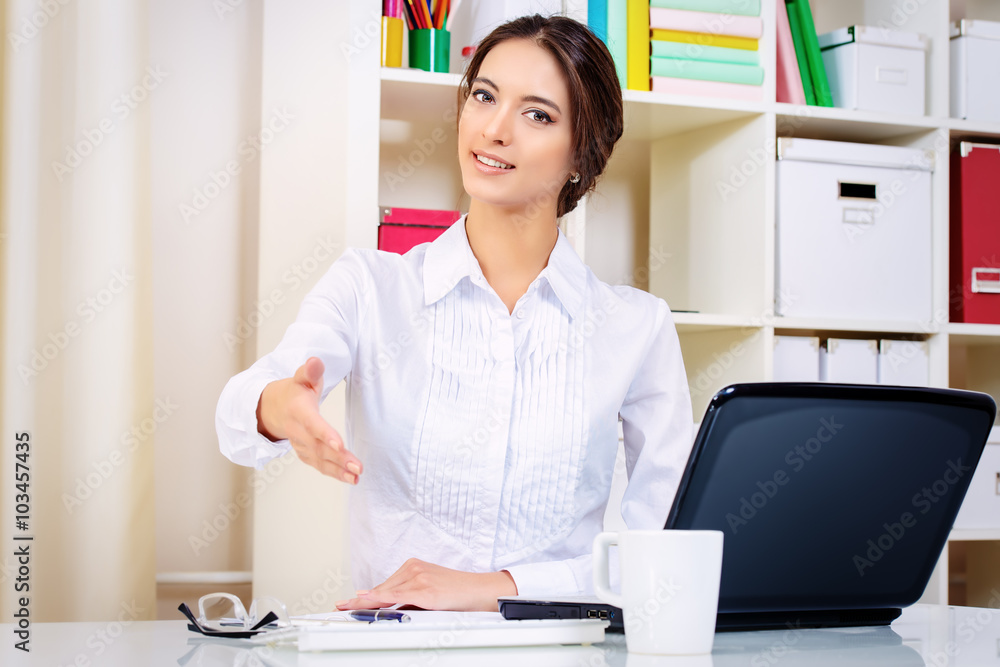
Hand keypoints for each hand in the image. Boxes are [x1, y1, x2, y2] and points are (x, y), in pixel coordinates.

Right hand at [256, 357, 362, 483]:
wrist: (271, 409)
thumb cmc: (293, 392)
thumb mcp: (301, 377)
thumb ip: (310, 371)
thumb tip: (316, 361)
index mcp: (298, 410)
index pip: (312, 424)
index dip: (325, 434)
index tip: (339, 445)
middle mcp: (297, 430)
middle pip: (318, 446)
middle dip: (338, 458)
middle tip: (358, 467)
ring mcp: (299, 444)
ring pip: (318, 460)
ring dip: (338, 470)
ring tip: (356, 476)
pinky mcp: (304, 453)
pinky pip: (318, 465)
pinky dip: (333, 473)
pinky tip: (350, 479)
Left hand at [334, 559, 517, 611]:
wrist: (478, 590)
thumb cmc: (456, 592)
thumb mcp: (428, 590)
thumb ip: (408, 596)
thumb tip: (386, 606)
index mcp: (413, 566)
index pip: (384, 584)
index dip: (363, 595)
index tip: (347, 601)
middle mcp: (413, 568)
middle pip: (381, 589)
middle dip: (360, 600)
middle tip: (340, 607)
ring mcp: (418, 578)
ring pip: (387, 593)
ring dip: (367, 602)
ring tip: (349, 607)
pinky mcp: (425, 590)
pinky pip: (400, 596)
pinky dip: (383, 599)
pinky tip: (370, 601)